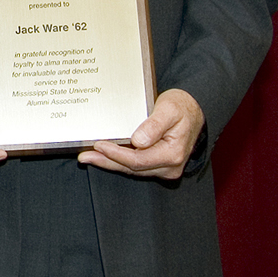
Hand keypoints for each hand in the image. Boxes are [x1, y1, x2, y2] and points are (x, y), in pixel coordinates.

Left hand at [79, 89, 203, 179]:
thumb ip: (154, 125)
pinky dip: (118, 161)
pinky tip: (103, 156)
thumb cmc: (181, 107)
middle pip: (132, 168)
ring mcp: (164, 168)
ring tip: (88, 157)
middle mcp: (170, 166)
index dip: (116, 154)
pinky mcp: (158, 165)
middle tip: (84, 157)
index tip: (98, 146)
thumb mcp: (169, 109)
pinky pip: (135, 165)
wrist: (193, 110)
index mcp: (173, 154)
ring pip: (132, 169)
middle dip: (106, 162)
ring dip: (110, 163)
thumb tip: (138, 141)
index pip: (138, 160)